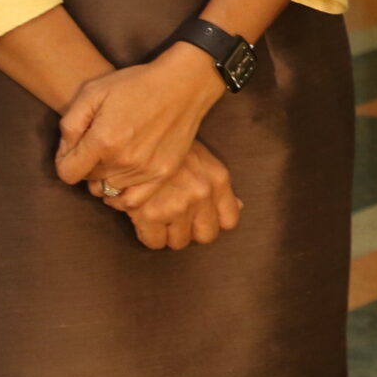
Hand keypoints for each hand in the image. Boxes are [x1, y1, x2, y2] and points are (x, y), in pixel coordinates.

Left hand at [55, 49, 225, 199]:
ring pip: (108, 189)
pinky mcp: (162, 174)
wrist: (183, 84)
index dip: (65, 160)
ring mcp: (145, 170)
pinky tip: (121, 180)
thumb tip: (66, 151)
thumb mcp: (92, 91)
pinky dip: (121, 197)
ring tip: (115, 156)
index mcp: (103, 141)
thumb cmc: (136, 84)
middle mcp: (123, 161)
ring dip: (106, 177)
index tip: (74, 148)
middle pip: (88, 180)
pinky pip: (132, 201)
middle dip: (88, 164)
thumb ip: (70, 124)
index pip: (67, 173)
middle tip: (100, 144)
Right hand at [117, 142, 242, 250]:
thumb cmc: (168, 145)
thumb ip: (220, 185)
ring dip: (168, 233)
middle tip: (177, 219)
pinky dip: (149, 235)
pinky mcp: (150, 214)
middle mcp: (201, 194)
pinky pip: (154, 242)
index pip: (229, 220)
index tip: (202, 219)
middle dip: (191, 230)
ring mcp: (177, 205)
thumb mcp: (202, 158)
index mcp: (217, 179)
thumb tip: (240, 206)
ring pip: (179, 241)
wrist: (136, 134)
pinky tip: (143, 221)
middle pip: (205, 236)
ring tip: (159, 218)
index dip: (214, 222)